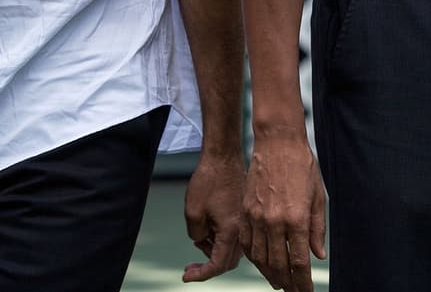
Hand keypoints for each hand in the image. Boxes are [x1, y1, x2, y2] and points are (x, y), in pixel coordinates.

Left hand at [181, 149, 244, 281]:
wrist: (223, 155)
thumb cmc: (209, 179)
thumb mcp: (193, 212)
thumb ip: (196, 235)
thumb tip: (202, 241)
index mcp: (232, 231)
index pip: (218, 265)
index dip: (201, 274)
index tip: (186, 276)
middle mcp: (243, 229)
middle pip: (227, 261)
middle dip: (208, 265)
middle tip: (190, 267)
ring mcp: (244, 221)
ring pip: (231, 249)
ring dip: (214, 251)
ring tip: (198, 238)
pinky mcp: (242, 213)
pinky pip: (233, 236)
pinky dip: (220, 239)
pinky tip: (207, 228)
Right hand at [241, 136, 326, 291]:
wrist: (277, 141)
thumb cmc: (302, 165)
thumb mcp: (318, 196)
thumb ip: (317, 228)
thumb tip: (318, 255)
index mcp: (297, 218)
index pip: (299, 262)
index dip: (303, 283)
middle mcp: (274, 221)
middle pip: (278, 265)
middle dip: (287, 283)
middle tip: (292, 291)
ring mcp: (257, 216)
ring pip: (260, 257)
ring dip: (269, 273)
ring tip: (278, 281)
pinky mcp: (245, 210)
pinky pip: (247, 242)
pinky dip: (253, 257)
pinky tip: (260, 261)